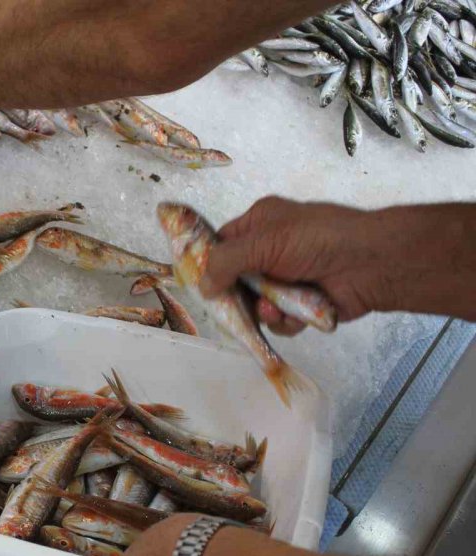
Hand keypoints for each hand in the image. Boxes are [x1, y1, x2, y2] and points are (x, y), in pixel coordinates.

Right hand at [198, 197, 450, 335]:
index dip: (207, 263)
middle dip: (235, 295)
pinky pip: (279, 319)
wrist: (371, 263)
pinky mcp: (302, 304)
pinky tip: (293, 314)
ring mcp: (287, 278)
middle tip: (230, 307)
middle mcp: (271, 250)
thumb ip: (225, 262)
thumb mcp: (264, 242)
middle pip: (235, 280)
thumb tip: (202, 286)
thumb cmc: (316, 240)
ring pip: (256, 304)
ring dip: (262, 310)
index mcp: (260, 224)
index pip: (221, 243)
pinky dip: (284, 319)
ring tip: (273, 308)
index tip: (197, 283)